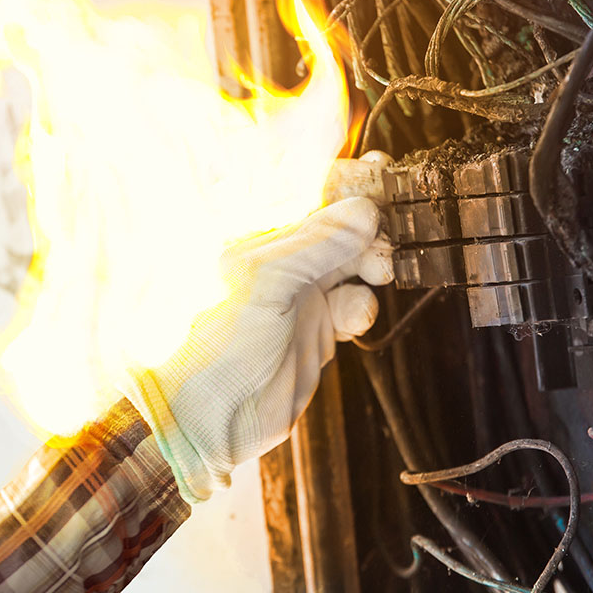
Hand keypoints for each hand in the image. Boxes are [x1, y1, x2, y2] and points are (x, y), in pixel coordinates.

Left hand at [121, 196, 391, 501]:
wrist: (205, 419)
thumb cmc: (208, 346)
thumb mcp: (262, 282)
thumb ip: (314, 244)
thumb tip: (361, 211)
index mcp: (248, 233)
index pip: (301, 190)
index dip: (341, 180)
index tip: (377, 173)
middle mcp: (273, 259)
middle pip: (333, 224)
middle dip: (366, 223)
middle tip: (387, 230)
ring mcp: (294, 294)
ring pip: (349, 262)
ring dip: (370, 261)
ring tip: (379, 270)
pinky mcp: (312, 329)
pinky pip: (349, 306)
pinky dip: (360, 306)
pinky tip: (356, 315)